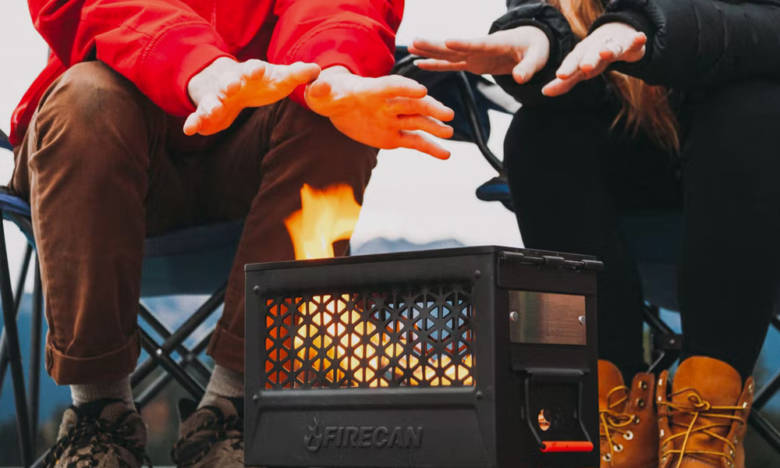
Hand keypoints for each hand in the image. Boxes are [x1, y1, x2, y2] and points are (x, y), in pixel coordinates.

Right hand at [185, 57, 319, 135]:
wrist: (227, 82)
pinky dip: (193, 122)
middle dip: (231, 83)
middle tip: (232, 85)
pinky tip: (189, 130)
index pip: (254, 69)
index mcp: (250, 72)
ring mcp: (216, 96)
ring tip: (212, 111)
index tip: (258, 70)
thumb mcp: (277, 77)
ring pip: (212, 100)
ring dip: (211, 104)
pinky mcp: (206, 112)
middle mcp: (230, 81)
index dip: (256, 70)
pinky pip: (197, 117)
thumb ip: (296, 74)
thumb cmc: (259, 81)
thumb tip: (317, 69)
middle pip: (229, 81)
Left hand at [304, 66, 454, 159]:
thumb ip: (320, 89)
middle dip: (429, 107)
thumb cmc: (327, 93)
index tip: (421, 90)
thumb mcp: (320, 91)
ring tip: (449, 133)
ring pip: (417, 122)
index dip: (406, 88)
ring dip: (434, 127)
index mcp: (371, 90)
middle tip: (447, 114)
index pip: (391, 86)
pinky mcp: (393, 136)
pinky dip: (430, 148)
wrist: (335, 105)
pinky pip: (414, 142)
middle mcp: (387, 104)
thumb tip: (318, 86)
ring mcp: (393, 120)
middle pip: (412, 103)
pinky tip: (445, 154)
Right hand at [409, 26, 549, 84]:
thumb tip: (520, 79)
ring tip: (411, 47)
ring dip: (429, 51)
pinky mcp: (472, 63)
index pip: (477, 44)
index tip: (447, 41)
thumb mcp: (537, 58)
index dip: (463, 43)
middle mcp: (480, 48)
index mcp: (496, 44)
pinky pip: (451, 64)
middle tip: (415, 40)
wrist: (531, 43)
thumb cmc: (536, 48)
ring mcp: (474, 55)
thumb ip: (528, 68)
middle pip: (454, 47)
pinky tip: (420, 63)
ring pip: (447, 54)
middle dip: (435, 45)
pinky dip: (436, 64)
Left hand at [543, 22, 645, 96]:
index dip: (567, 68)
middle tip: (584, 67)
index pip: (573, 62)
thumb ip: (564, 83)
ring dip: (609, 50)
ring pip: (611, 47)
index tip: (560, 75)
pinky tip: (641, 37)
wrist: (614, 36)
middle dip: (588, 60)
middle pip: (591, 54)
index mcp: (582, 56)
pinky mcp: (630, 43)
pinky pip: (634, 41)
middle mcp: (595, 49)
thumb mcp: (579, 71)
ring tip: (607, 53)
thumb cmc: (592, 58)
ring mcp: (613, 45)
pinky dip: (637, 39)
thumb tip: (544, 92)